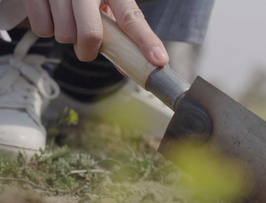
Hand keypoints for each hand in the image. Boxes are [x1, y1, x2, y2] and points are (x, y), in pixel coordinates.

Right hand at [22, 0, 167, 65]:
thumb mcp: (109, 1)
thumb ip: (120, 31)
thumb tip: (128, 68)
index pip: (132, 18)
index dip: (146, 41)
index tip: (158, 60)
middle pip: (90, 35)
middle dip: (88, 49)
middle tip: (88, 45)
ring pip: (64, 35)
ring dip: (68, 37)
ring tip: (69, 20)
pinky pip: (42, 28)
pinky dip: (47, 28)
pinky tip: (53, 15)